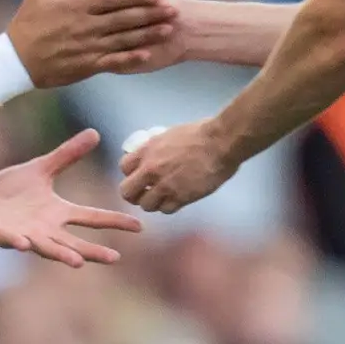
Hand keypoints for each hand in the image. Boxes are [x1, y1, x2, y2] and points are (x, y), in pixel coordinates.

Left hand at [0, 131, 146, 267]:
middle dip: (92, 251)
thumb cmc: (9, 190)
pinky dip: (17, 243)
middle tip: (114, 258)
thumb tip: (95, 133)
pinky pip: (10, 241)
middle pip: (74, 242)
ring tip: (78, 262)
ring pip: (46, 247)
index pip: (91, 217)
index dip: (113, 221)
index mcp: (57, 212)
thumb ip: (67, 155)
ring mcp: (24, 234)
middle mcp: (45, 228)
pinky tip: (24, 244)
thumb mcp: (41, 169)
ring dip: (61, 254)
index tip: (139, 226)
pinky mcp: (1, 235)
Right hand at [3, 0, 176, 88]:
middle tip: (172, 10)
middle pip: (123, 20)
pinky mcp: (86, 66)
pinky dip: (129, 59)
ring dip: (146, 36)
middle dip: (149, 15)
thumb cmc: (30, 17)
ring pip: (122, 41)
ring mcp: (87, 48)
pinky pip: (112, 63)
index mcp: (77, 5)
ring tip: (167, 30)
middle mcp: (85, 27)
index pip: (112, 0)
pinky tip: (145, 55)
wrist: (15, 59)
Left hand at [119, 117, 240, 214]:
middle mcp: (151, 170)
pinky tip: (176, 199)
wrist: (220, 142)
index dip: (131, 174)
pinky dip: (169, 206)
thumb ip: (156, 148)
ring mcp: (165, 186)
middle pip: (127, 192)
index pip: (123, 168)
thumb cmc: (199, 133)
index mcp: (147, 151)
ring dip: (153, 202)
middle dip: (134, 194)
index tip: (139, 175)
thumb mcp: (169, 135)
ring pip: (146, 205)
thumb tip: (152, 155)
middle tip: (144, 193)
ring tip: (163, 197)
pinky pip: (166, 210)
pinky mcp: (181, 197)